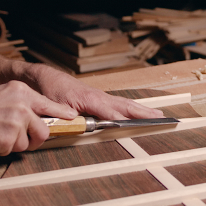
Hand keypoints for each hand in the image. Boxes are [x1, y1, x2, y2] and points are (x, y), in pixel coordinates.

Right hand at [0, 81, 77, 154]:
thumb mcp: (3, 94)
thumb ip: (23, 102)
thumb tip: (42, 114)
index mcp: (21, 91)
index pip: (49, 104)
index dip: (63, 114)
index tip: (72, 118)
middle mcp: (22, 105)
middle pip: (44, 130)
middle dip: (35, 139)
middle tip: (22, 139)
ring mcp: (15, 122)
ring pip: (28, 143)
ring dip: (16, 144)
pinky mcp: (7, 138)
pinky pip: (13, 150)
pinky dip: (3, 149)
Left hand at [29, 66, 164, 119]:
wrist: (43, 78)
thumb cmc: (50, 91)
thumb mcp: (57, 107)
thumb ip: (70, 119)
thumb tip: (82, 128)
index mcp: (91, 99)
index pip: (113, 112)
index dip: (127, 119)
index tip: (141, 124)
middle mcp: (99, 97)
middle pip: (125, 106)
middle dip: (143, 112)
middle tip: (161, 117)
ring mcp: (99, 97)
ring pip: (124, 104)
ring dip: (141, 110)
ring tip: (157, 115)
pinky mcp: (96, 99)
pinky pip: (117, 104)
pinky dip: (130, 108)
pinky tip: (136, 113)